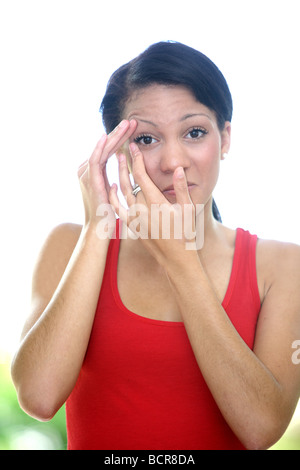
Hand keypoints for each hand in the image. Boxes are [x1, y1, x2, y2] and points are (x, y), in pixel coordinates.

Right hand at [78, 120, 136, 235]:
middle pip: (105, 147)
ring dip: (114, 136)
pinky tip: (107, 137)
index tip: (134, 129)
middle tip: (132, 121)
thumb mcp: (114, 193)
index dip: (120, 138)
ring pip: (101, 149)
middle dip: (119, 133)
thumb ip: (117, 180)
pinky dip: (100, 148)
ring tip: (126, 125)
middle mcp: (87, 170)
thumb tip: (127, 171)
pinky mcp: (89, 179)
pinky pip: (95, 160)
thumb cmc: (109, 214)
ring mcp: (86, 173)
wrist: (99, 228)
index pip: (108, 151)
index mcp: (94, 172)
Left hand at [110, 142, 198, 266]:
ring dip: (119, 175)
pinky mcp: (132, 226)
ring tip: (117, 161)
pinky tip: (114, 187)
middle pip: (129, 181)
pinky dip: (114, 196)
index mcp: (155, 203)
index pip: (142, 176)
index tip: (134, 147)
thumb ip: (181, 189)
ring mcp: (135, 218)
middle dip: (126, 163)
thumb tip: (178, 170)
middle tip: (123, 148)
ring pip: (122, 192)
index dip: (137, 160)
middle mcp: (141, 210)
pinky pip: (118, 208)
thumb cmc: (185, 234)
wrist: (176, 258)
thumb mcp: (188, 210)